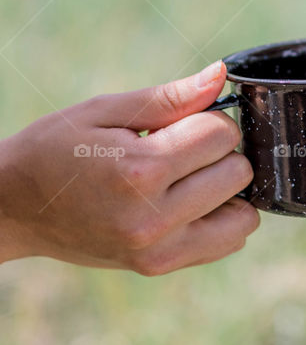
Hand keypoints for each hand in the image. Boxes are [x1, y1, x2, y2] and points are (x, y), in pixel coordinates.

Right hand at [0, 61, 259, 274]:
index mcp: (140, 171)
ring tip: (187, 178)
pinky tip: (187, 202)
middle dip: (218, 152)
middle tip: (180, 149)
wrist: (14, 207)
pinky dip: (220, 219)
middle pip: (238, 172)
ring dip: (226, 190)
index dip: (209, 118)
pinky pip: (226, 243)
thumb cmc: (55, 149)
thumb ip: (169, 98)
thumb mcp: (105, 110)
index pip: (222, 134)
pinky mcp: (159, 268)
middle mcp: (154, 218)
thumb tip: (220, 76)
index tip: (180, 123)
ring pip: (244, 217)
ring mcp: (158, 251)